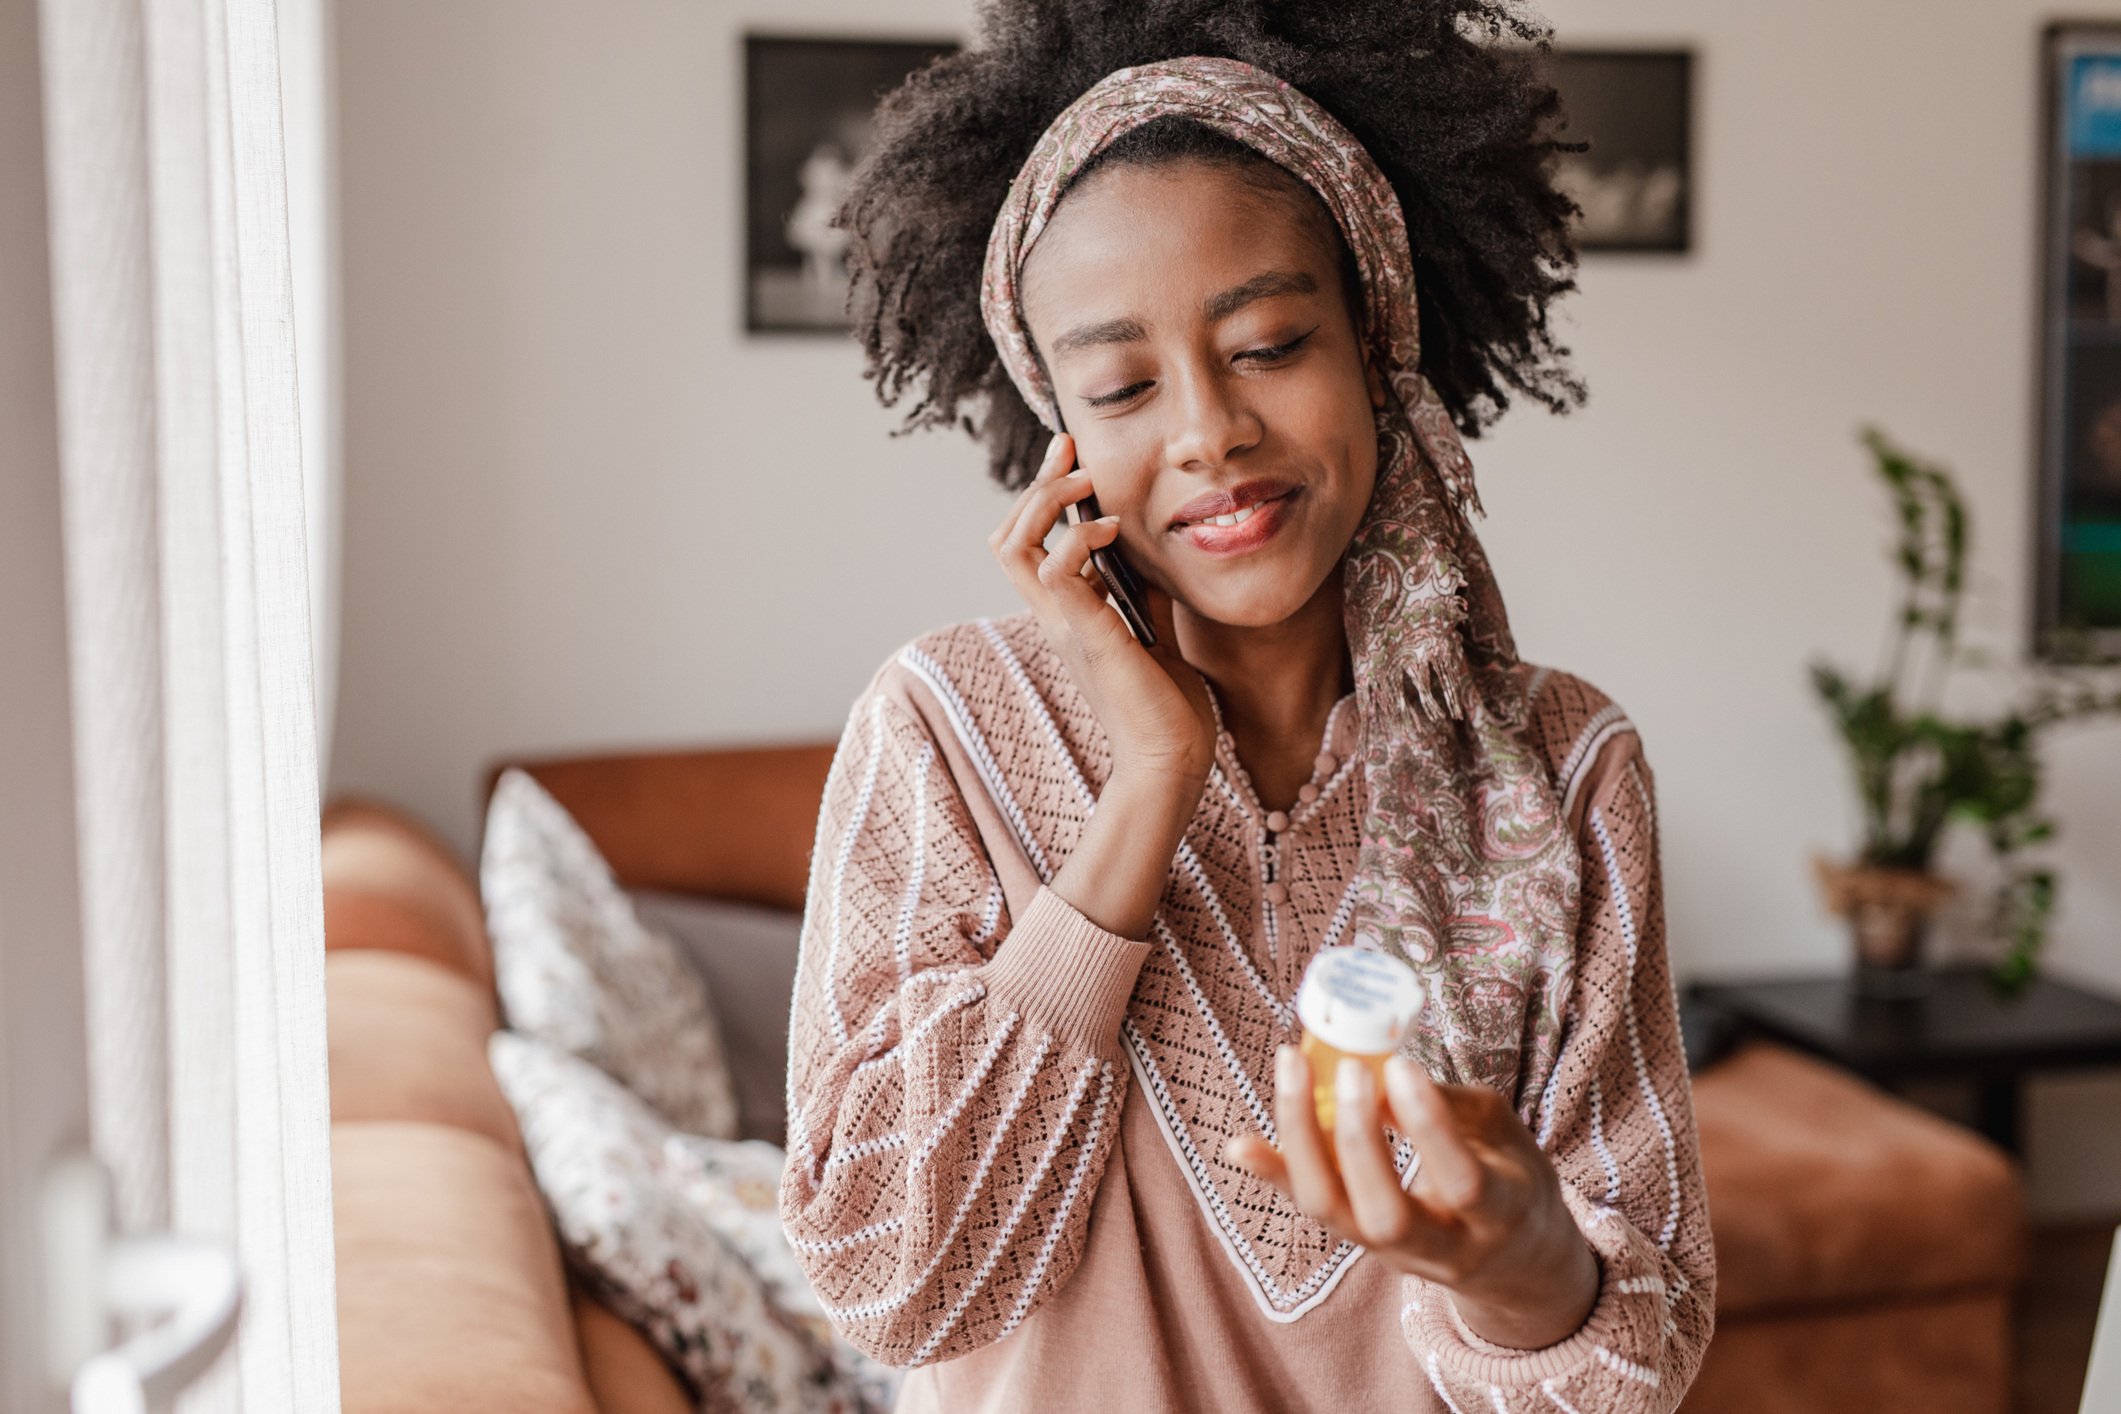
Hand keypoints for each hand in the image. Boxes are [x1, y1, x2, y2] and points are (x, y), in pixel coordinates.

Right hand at [989, 433, 1214, 785]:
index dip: (1041, 494)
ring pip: (1015, 545)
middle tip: (1071, 452)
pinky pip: (1056, 569)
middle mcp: (1054, 617)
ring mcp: (1065, 626)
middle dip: (1036, 484)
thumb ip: (1141, 591)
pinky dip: (1078, 537)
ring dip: (1048, 501)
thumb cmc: (1166, 708)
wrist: (1172, 762)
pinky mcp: (1088, 635)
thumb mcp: (1154, 630)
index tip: (1073, 456)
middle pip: (1007, 536)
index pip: (1026, 544)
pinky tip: (1113, 530)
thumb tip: (1148, 549)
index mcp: (1066, 615)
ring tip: (1088, 484)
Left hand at [1225, 1048, 1600, 1351]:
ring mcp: (1394, 1255)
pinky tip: (1240, 1144)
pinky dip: (1273, 1173)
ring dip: (1303, 1138)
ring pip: (1333, 1213)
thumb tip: (1380, 1071)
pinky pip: (1310, 1210)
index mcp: (1500, 1215)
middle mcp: (1445, 1249)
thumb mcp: (1506, 1137)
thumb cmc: (1512, 1181)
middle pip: (1385, 1213)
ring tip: (1292, 1065)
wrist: (1515, 1264)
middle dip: (1358, 1139)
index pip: (1462, 1182)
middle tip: (1348, 1070)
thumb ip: (1450, 1107)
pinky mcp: (1358, 1245)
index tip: (1401, 1065)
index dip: (1428, 1126)